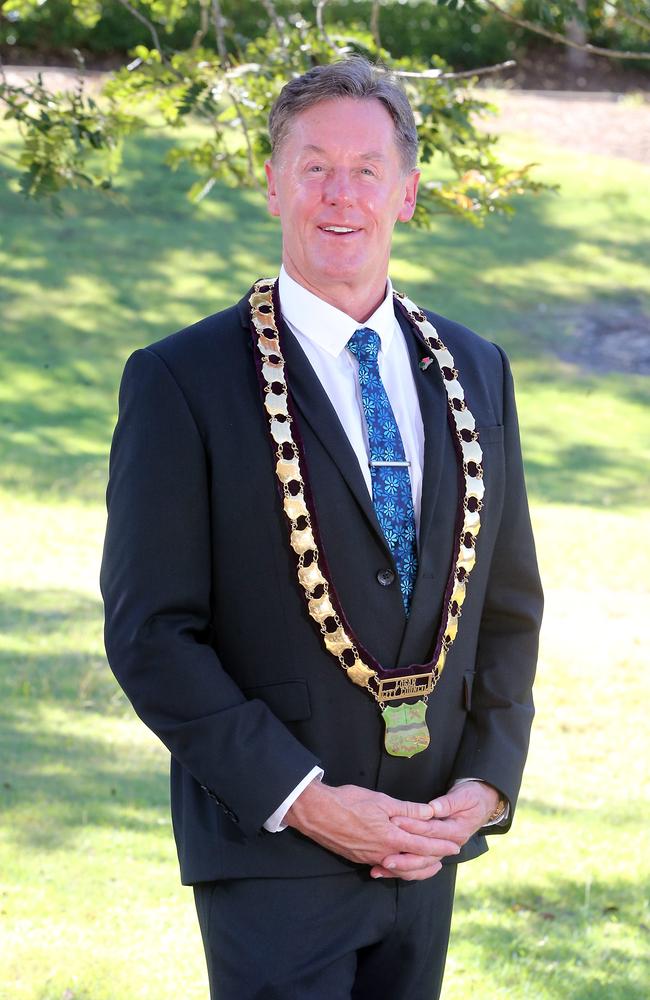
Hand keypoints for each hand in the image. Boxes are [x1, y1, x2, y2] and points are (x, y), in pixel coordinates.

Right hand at [284, 781, 460, 877]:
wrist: (317, 813)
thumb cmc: (348, 802)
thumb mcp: (381, 800)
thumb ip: (407, 810)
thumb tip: (429, 813)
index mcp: (391, 838)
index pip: (423, 846)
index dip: (441, 846)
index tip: (455, 847)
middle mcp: (382, 853)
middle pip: (414, 864)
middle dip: (432, 861)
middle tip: (445, 859)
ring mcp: (369, 858)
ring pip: (399, 869)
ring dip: (416, 867)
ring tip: (427, 864)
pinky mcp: (358, 858)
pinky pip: (383, 867)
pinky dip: (397, 867)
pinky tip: (398, 864)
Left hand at [372, 781, 500, 879]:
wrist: (483, 804)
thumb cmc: (472, 798)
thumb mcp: (464, 796)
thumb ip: (448, 803)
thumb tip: (434, 808)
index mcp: (456, 831)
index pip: (431, 830)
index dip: (412, 826)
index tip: (394, 821)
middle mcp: (449, 846)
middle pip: (424, 856)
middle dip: (403, 858)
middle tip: (384, 858)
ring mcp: (441, 852)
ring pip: (420, 866)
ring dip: (400, 868)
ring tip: (380, 868)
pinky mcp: (433, 852)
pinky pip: (418, 866)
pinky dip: (402, 869)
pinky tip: (384, 870)